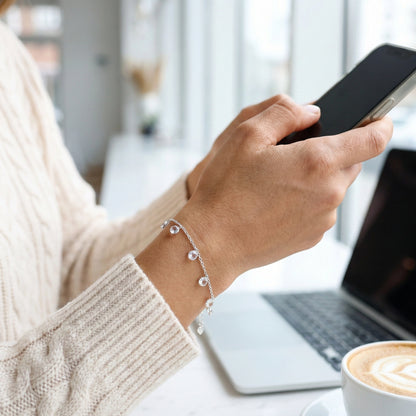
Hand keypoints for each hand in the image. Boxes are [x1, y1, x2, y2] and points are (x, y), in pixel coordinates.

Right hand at [178, 94, 392, 293]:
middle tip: (296, 153)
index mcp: (318, 161)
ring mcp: (322, 219)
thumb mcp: (247, 134)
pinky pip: (320, 209)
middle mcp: (328, 193)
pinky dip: (307, 200)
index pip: (373, 139)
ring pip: (334, 187)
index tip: (379, 118)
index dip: (380, 123)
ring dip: (317, 178)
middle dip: (333, 151)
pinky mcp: (312, 237)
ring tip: (278, 182)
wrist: (214, 241)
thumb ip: (285, 112)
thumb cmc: (226, 189)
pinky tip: (276, 203)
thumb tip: (311, 112)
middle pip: (351, 162)